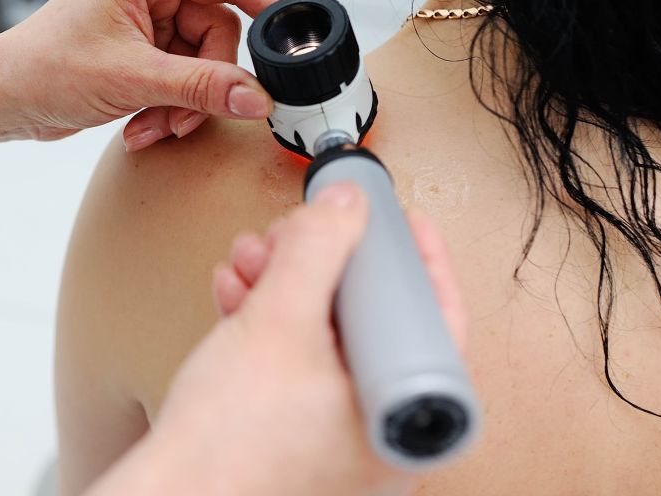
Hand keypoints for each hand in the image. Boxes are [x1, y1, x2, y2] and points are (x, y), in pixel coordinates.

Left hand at [0, 0, 283, 149]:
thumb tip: (255, 95)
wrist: (1, 100)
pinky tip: (142, 126)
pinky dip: (170, 108)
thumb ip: (200, 87)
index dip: (263, 4)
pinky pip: (184, 80)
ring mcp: (148, 20)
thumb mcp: (131, 79)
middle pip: (218, 31)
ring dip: (184, 103)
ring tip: (154, 126)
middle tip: (183, 114)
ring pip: (203, 63)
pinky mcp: (144, 51)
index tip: (290, 36)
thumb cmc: (43, 68)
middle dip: (204, 82)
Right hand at [87, 185, 465, 495]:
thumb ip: (317, 251)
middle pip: (372, 319)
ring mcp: (338, 439)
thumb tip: (347, 206)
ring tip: (254, 259)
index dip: (410, 256)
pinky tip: (240, 293)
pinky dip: (270, 319)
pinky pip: (298, 361)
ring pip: (328, 335)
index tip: (395, 219)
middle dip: (324, 262)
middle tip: (300, 233)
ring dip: (288, 282)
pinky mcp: (297, 435)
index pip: (433, 317)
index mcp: (405, 419)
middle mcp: (380, 434)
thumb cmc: (228, 454)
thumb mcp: (277, 324)